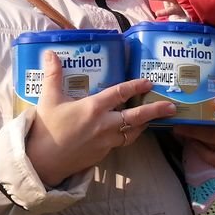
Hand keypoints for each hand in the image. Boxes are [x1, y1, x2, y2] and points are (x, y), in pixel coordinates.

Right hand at [26, 50, 176, 186]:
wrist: (42, 162)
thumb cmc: (46, 129)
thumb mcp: (48, 98)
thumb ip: (53, 75)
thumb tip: (50, 53)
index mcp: (93, 108)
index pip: (120, 93)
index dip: (136, 86)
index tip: (149, 82)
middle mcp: (104, 125)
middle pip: (136, 117)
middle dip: (156, 111)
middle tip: (172, 107)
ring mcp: (105, 142)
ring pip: (132, 132)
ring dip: (144, 125)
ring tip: (154, 118)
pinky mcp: (103, 154)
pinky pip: (121, 142)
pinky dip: (129, 135)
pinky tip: (130, 131)